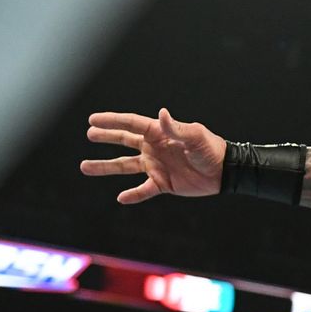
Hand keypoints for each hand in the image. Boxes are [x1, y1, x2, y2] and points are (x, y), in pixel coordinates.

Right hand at [82, 108, 225, 203]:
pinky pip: (143, 190)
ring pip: (125, 166)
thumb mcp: (195, 137)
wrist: (225, 172)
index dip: (112, 121)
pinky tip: (121, 198)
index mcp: (159, 134)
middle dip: (107, 137)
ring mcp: (156, 166)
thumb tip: (161, 113)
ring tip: (85, 167)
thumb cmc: (212, 150)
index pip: (131, 124)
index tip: (92, 119)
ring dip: (106, 167)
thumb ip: (176, 129)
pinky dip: (133, 195)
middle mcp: (154, 148)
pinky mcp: (163, 183)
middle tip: (89, 134)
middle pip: (124, 141)